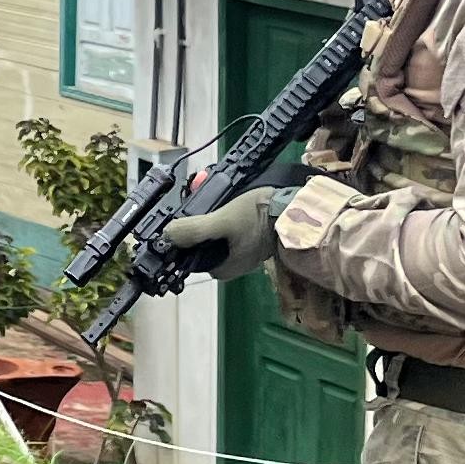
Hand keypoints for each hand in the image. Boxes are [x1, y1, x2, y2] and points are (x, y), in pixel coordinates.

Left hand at [158, 185, 282, 281]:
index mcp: (220, 269)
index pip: (188, 255)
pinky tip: (224, 199)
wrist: (297, 210)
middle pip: (200, 242)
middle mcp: (230, 265)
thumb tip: (167, 234)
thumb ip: (194, 230)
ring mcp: (242, 252)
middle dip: (196, 220)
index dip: (180, 235)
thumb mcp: (223, 221)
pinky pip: (228, 228)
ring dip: (209, 214)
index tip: (179, 215)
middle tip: (196, 198)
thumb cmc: (260, 217)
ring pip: (213, 233)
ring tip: (208, 194)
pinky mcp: (251, 239)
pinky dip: (223, 215)